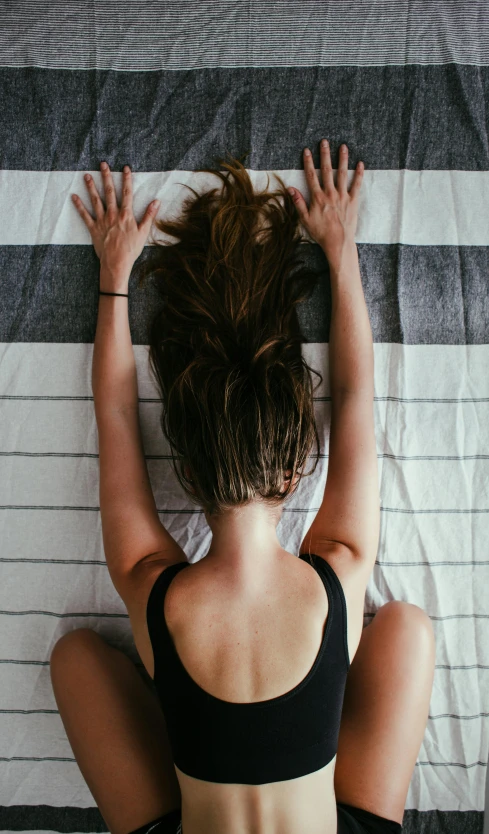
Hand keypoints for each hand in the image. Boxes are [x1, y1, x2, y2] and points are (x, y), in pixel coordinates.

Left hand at [71, 162, 160, 274]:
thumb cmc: (131, 249)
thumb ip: (149, 216)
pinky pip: (85, 215)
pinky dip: (79, 206)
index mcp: (126, 214)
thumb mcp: (144, 232)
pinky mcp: (94, 228)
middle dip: (106, 177)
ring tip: (87, 176)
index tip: (125, 168)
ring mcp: (102, 220)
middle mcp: (113, 214)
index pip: (127, 193)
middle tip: (103, 164)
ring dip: (91, 187)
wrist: (117, 262)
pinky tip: (74, 197)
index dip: (126, 179)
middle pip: (109, 192)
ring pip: (96, 200)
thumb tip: (156, 202)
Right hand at [288, 140, 363, 264]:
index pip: (312, 175)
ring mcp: (342, 196)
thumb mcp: (305, 219)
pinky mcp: (353, 201)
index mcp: (317, 197)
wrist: (338, 242)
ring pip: (342, 174)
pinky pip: (356, 185)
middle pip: (327, 170)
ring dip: (342, 159)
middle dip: (325, 155)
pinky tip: (360, 164)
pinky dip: (358, 174)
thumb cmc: (321, 232)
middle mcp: (330, 193)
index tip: (307, 151)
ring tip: (343, 147)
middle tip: (325, 142)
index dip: (309, 162)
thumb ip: (298, 202)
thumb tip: (290, 189)